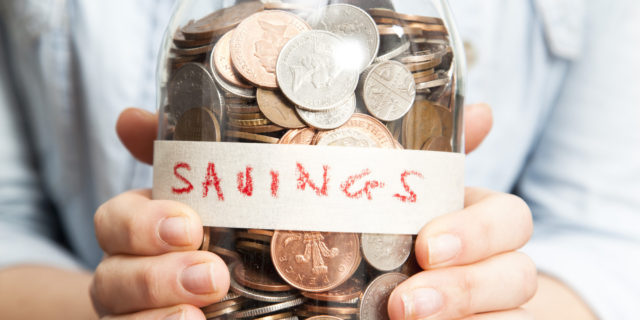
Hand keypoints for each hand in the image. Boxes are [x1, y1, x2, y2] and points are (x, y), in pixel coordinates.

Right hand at [89, 109, 229, 319]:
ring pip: (119, 318)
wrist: (239, 302)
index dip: (143, 224)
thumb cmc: (226, 237)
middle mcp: (128, 273)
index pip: (116, 221)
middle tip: (210, 274)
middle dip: (155, 277)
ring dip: (156, 318)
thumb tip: (128, 117)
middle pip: (112, 276)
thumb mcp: (212, 194)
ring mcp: (133, 313)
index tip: (188, 226)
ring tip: (198, 314)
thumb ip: (178, 153)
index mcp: (142, 231)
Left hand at [388, 104, 537, 318]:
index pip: (510, 219)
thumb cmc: (402, 234)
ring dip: (464, 316)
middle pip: (518, 275)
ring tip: (407, 318)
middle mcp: (499, 267)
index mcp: (481, 223)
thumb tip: (484, 111)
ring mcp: (497, 309)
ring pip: (515, 317)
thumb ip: (437, 156)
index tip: (426, 247)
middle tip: (407, 301)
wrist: (394, 300)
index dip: (476, 233)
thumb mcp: (411, 195)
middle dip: (466, 287)